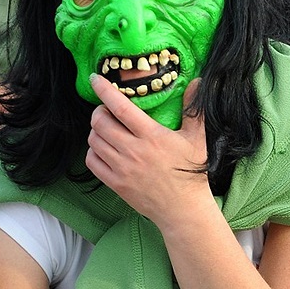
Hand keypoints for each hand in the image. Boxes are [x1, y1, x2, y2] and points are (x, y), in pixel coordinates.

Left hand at [86, 76, 211, 227]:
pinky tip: (103, 149)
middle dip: (99, 111)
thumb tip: (197, 82)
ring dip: (96, 130)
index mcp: (151, 136)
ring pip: (94, 140)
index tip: (95, 79)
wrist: (183, 209)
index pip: (120, 107)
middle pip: (100, 122)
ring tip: (106, 129)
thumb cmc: (190, 172)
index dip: (104, 90)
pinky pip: (92, 161)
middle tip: (107, 111)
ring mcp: (122, 169)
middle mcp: (133, 151)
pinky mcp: (116, 184)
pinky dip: (93, 151)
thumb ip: (193, 109)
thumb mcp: (196, 139)